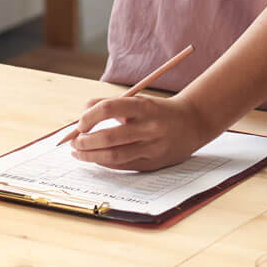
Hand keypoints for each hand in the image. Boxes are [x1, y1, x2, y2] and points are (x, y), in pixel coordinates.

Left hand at [70, 91, 215, 171]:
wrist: (192, 123)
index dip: (89, 117)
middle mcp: (149, 128)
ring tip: (78, 152)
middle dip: (85, 142)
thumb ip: (111, 104)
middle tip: (74, 142)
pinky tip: (96, 159)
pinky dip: (105, 163)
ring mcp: (151, 148)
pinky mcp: (152, 164)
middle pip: (109, 137)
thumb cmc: (158, 110)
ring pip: (114, 156)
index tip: (80, 123)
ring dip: (90, 156)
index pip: (109, 108)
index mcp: (144, 107)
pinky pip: (123, 166)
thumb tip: (83, 114)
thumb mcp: (138, 100)